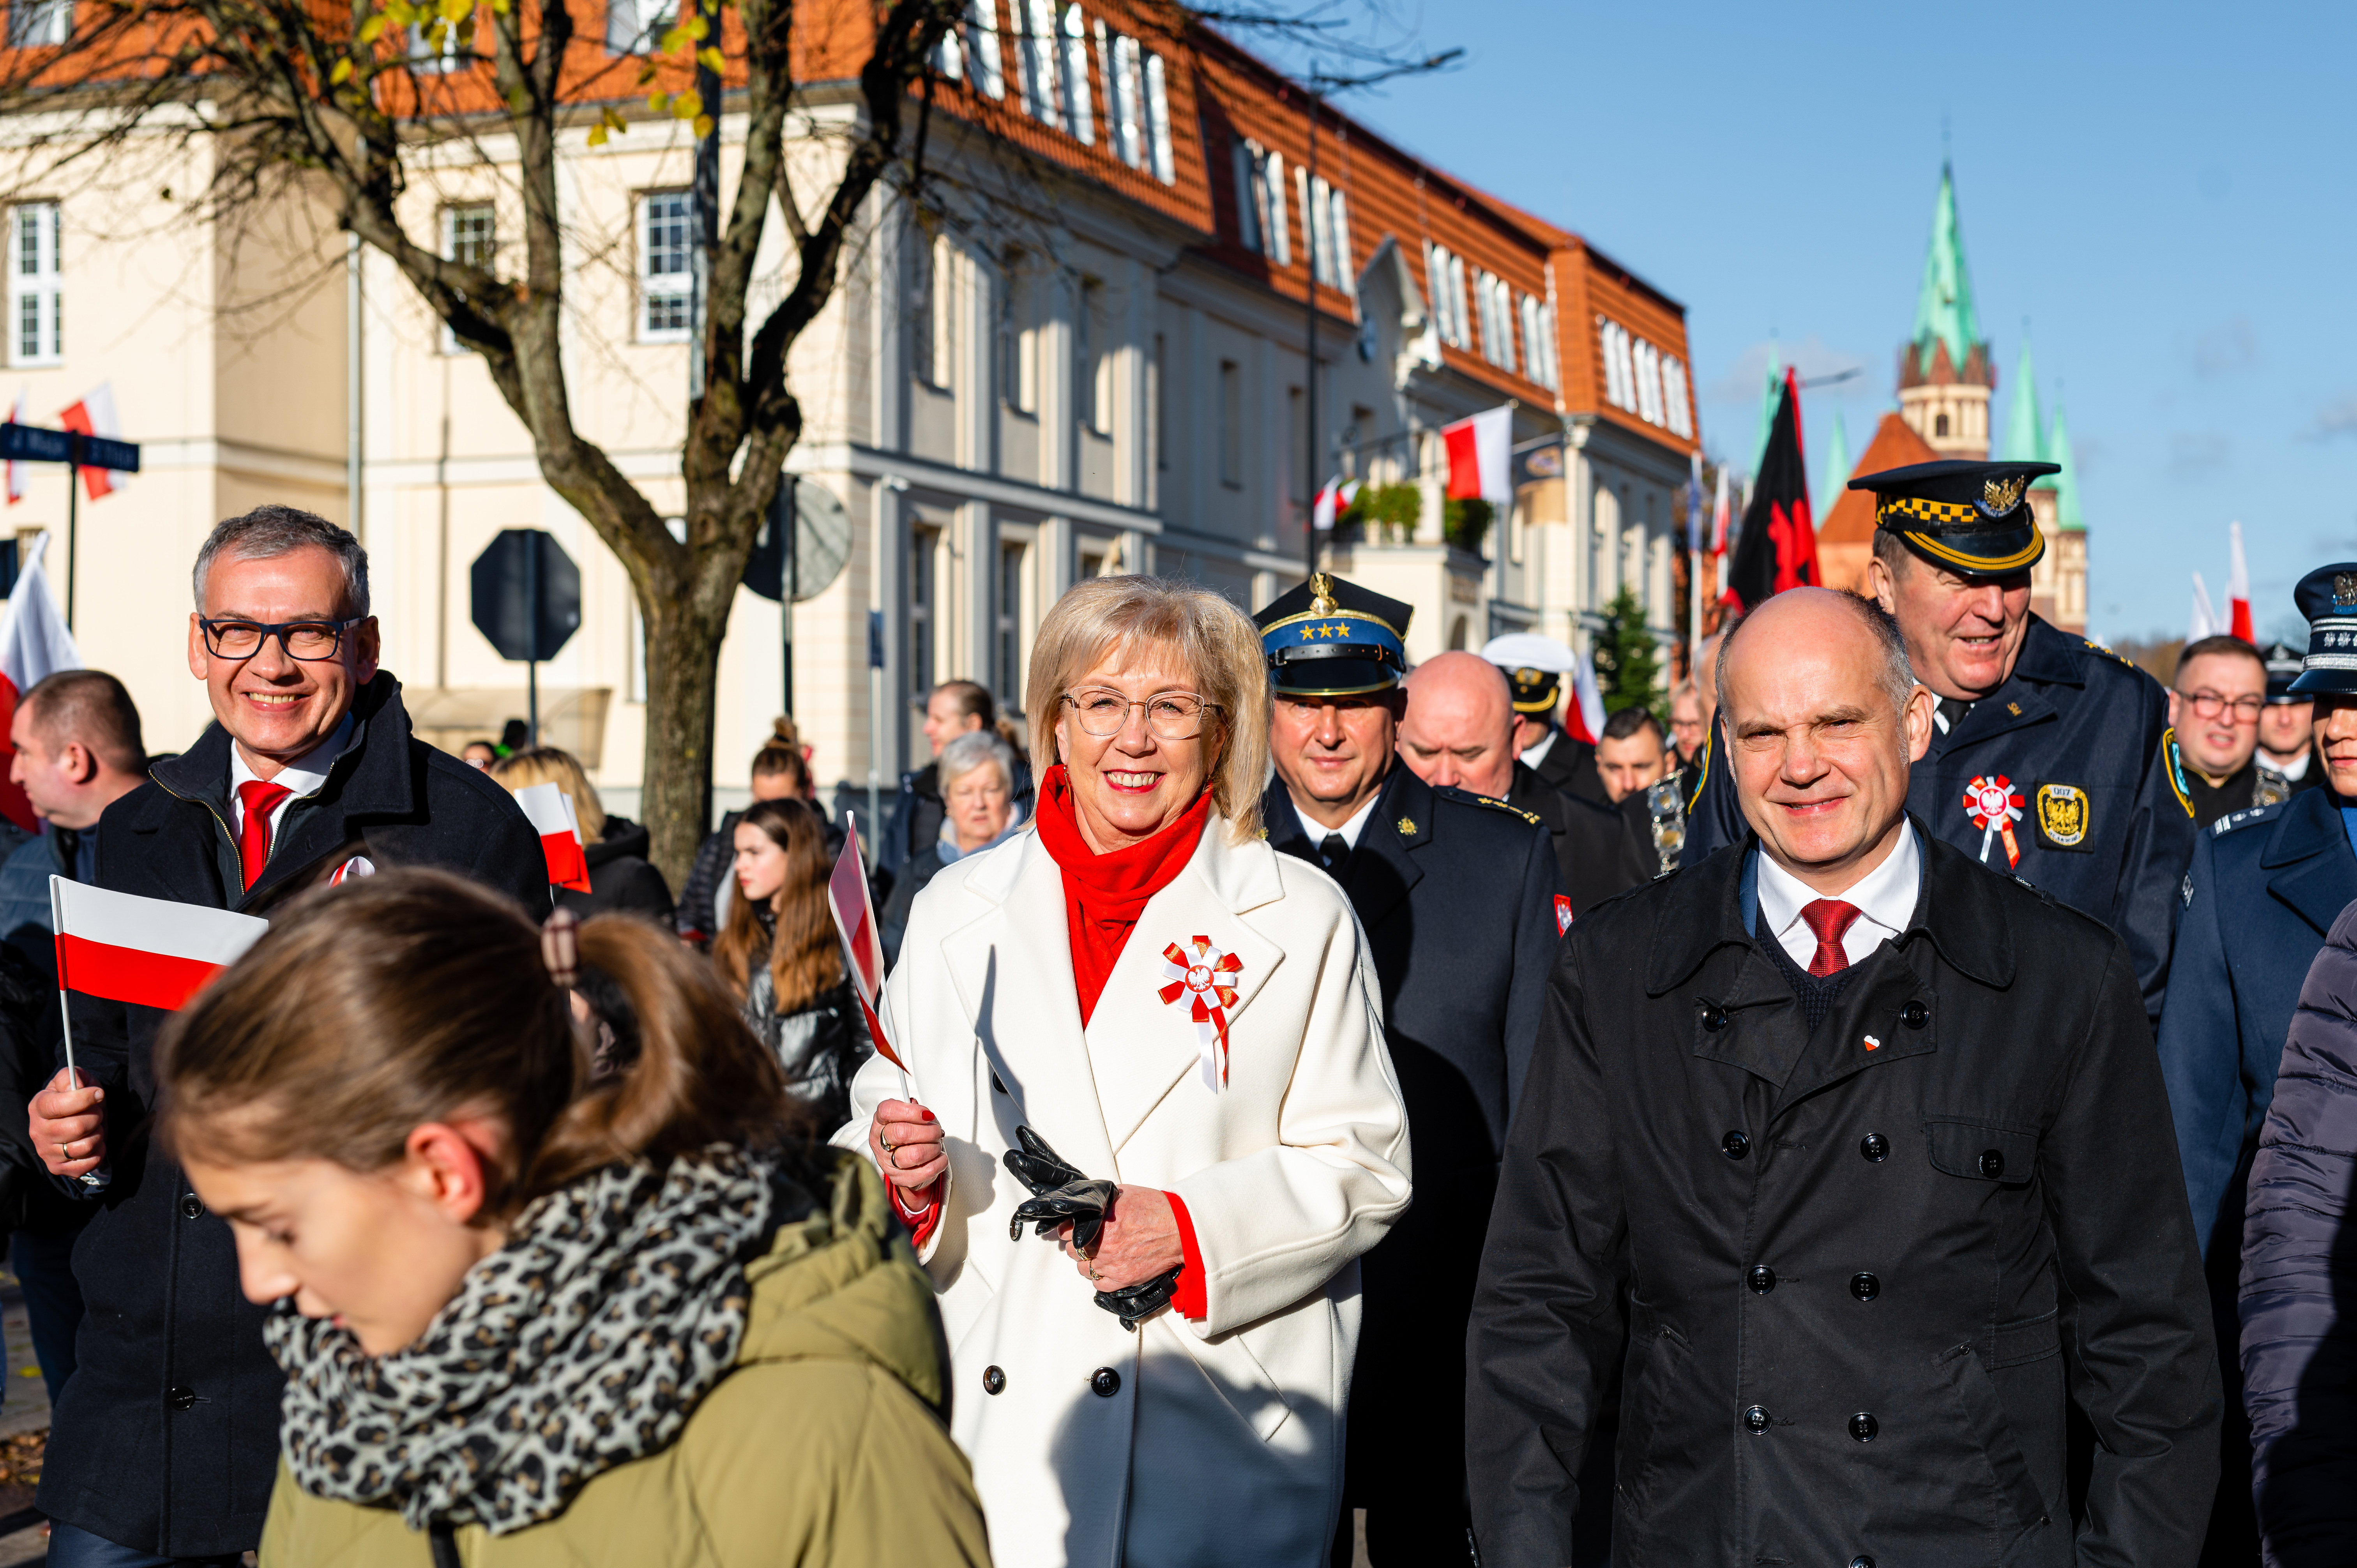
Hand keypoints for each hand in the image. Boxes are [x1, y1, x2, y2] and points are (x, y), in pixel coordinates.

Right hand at [30, 1068, 104, 1177]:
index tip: (98, 1094)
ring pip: (83, 1147)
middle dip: (95, 1118)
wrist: (80, 1119)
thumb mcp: (76, 1080)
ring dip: (98, 1136)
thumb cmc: (79, 1098)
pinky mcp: (57, 1167)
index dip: (83, 1099)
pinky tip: (94, 1145)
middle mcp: (37, 1131)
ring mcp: (45, 1152)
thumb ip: (72, 1077)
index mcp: (38, 1107)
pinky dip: (98, 1153)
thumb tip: (76, 1086)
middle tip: (96, 1114)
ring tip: (94, 1129)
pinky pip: (85, 1164)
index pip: (57, 1106)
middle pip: (76, 1127)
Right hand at [868, 1099, 944, 1193]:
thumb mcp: (910, 1118)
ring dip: (934, 1147)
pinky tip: (938, 1157)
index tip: (927, 1114)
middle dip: (927, 1130)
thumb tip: (924, 1113)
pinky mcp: (901, 1179)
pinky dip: (939, 1161)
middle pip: (902, 1132)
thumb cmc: (910, 1137)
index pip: (887, 1111)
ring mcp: (888, 1164)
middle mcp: (880, 1143)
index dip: (911, 1111)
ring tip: (936, 1145)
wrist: (909, 1164)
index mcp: (880, 1123)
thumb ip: (916, 1111)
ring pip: (915, 1154)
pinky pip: (927, 1170)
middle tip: (936, 1131)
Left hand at [1059, 1184, 1183, 1292]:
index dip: (1067, 1229)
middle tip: (1086, 1240)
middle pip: (1073, 1251)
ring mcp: (1113, 1264)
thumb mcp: (1123, 1193)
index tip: (1071, 1229)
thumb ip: (1101, 1201)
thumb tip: (1086, 1205)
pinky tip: (1105, 1268)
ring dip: (1087, 1262)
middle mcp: (1104, 1245)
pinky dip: (1099, 1277)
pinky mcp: (1124, 1279)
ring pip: (1083, 1269)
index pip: (1066, 1231)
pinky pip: (1099, 1284)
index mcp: (1101, 1222)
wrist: (1180, 1228)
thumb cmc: (1156, 1208)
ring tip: (1096, 1254)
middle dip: (1077, 1245)